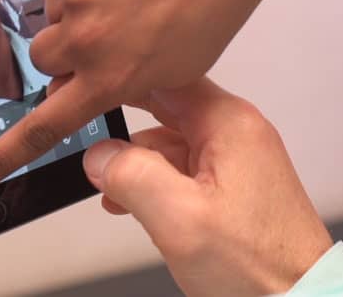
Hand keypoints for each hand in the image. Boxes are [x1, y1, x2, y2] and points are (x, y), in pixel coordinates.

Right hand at [0, 0, 290, 196]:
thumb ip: (123, 87)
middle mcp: (85, 39)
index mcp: (110, 78)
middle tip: (107, 34)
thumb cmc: (211, 8)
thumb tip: (83, 88)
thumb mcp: (175, 72)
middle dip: (66, 51)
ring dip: (79, 8)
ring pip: (54, 12)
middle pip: (43, 58)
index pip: (41, 129)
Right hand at [82, 79, 331, 296]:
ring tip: (108, 188)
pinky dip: (156, 180)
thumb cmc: (259, 265)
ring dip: (138, 161)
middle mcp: (237, 132)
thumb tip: (98, 155)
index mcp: (229, 123)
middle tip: (83, 136)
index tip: (83, 88)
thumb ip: (132, 176)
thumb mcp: (180, 219)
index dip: (120, 80)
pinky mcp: (235, 185)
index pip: (165, 76)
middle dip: (123, 124)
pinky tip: (134, 203)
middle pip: (166, 106)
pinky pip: (185, 167)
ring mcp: (238, 158)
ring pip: (171, 140)